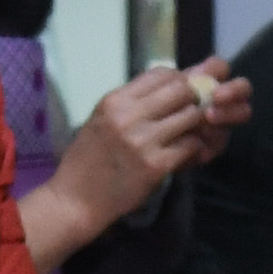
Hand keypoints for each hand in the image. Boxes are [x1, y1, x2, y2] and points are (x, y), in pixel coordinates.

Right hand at [18, 56, 246, 267]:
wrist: (75, 200)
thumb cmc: (87, 160)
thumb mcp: (101, 120)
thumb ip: (131, 103)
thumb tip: (168, 86)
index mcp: (114, 100)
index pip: (161, 73)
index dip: (178, 80)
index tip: (180, 94)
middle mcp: (129, 115)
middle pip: (181, 90)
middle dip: (193, 99)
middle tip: (192, 112)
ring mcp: (144, 141)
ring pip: (192, 116)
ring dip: (196, 124)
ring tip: (188, 133)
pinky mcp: (156, 165)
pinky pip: (191, 145)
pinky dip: (194, 148)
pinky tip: (185, 154)